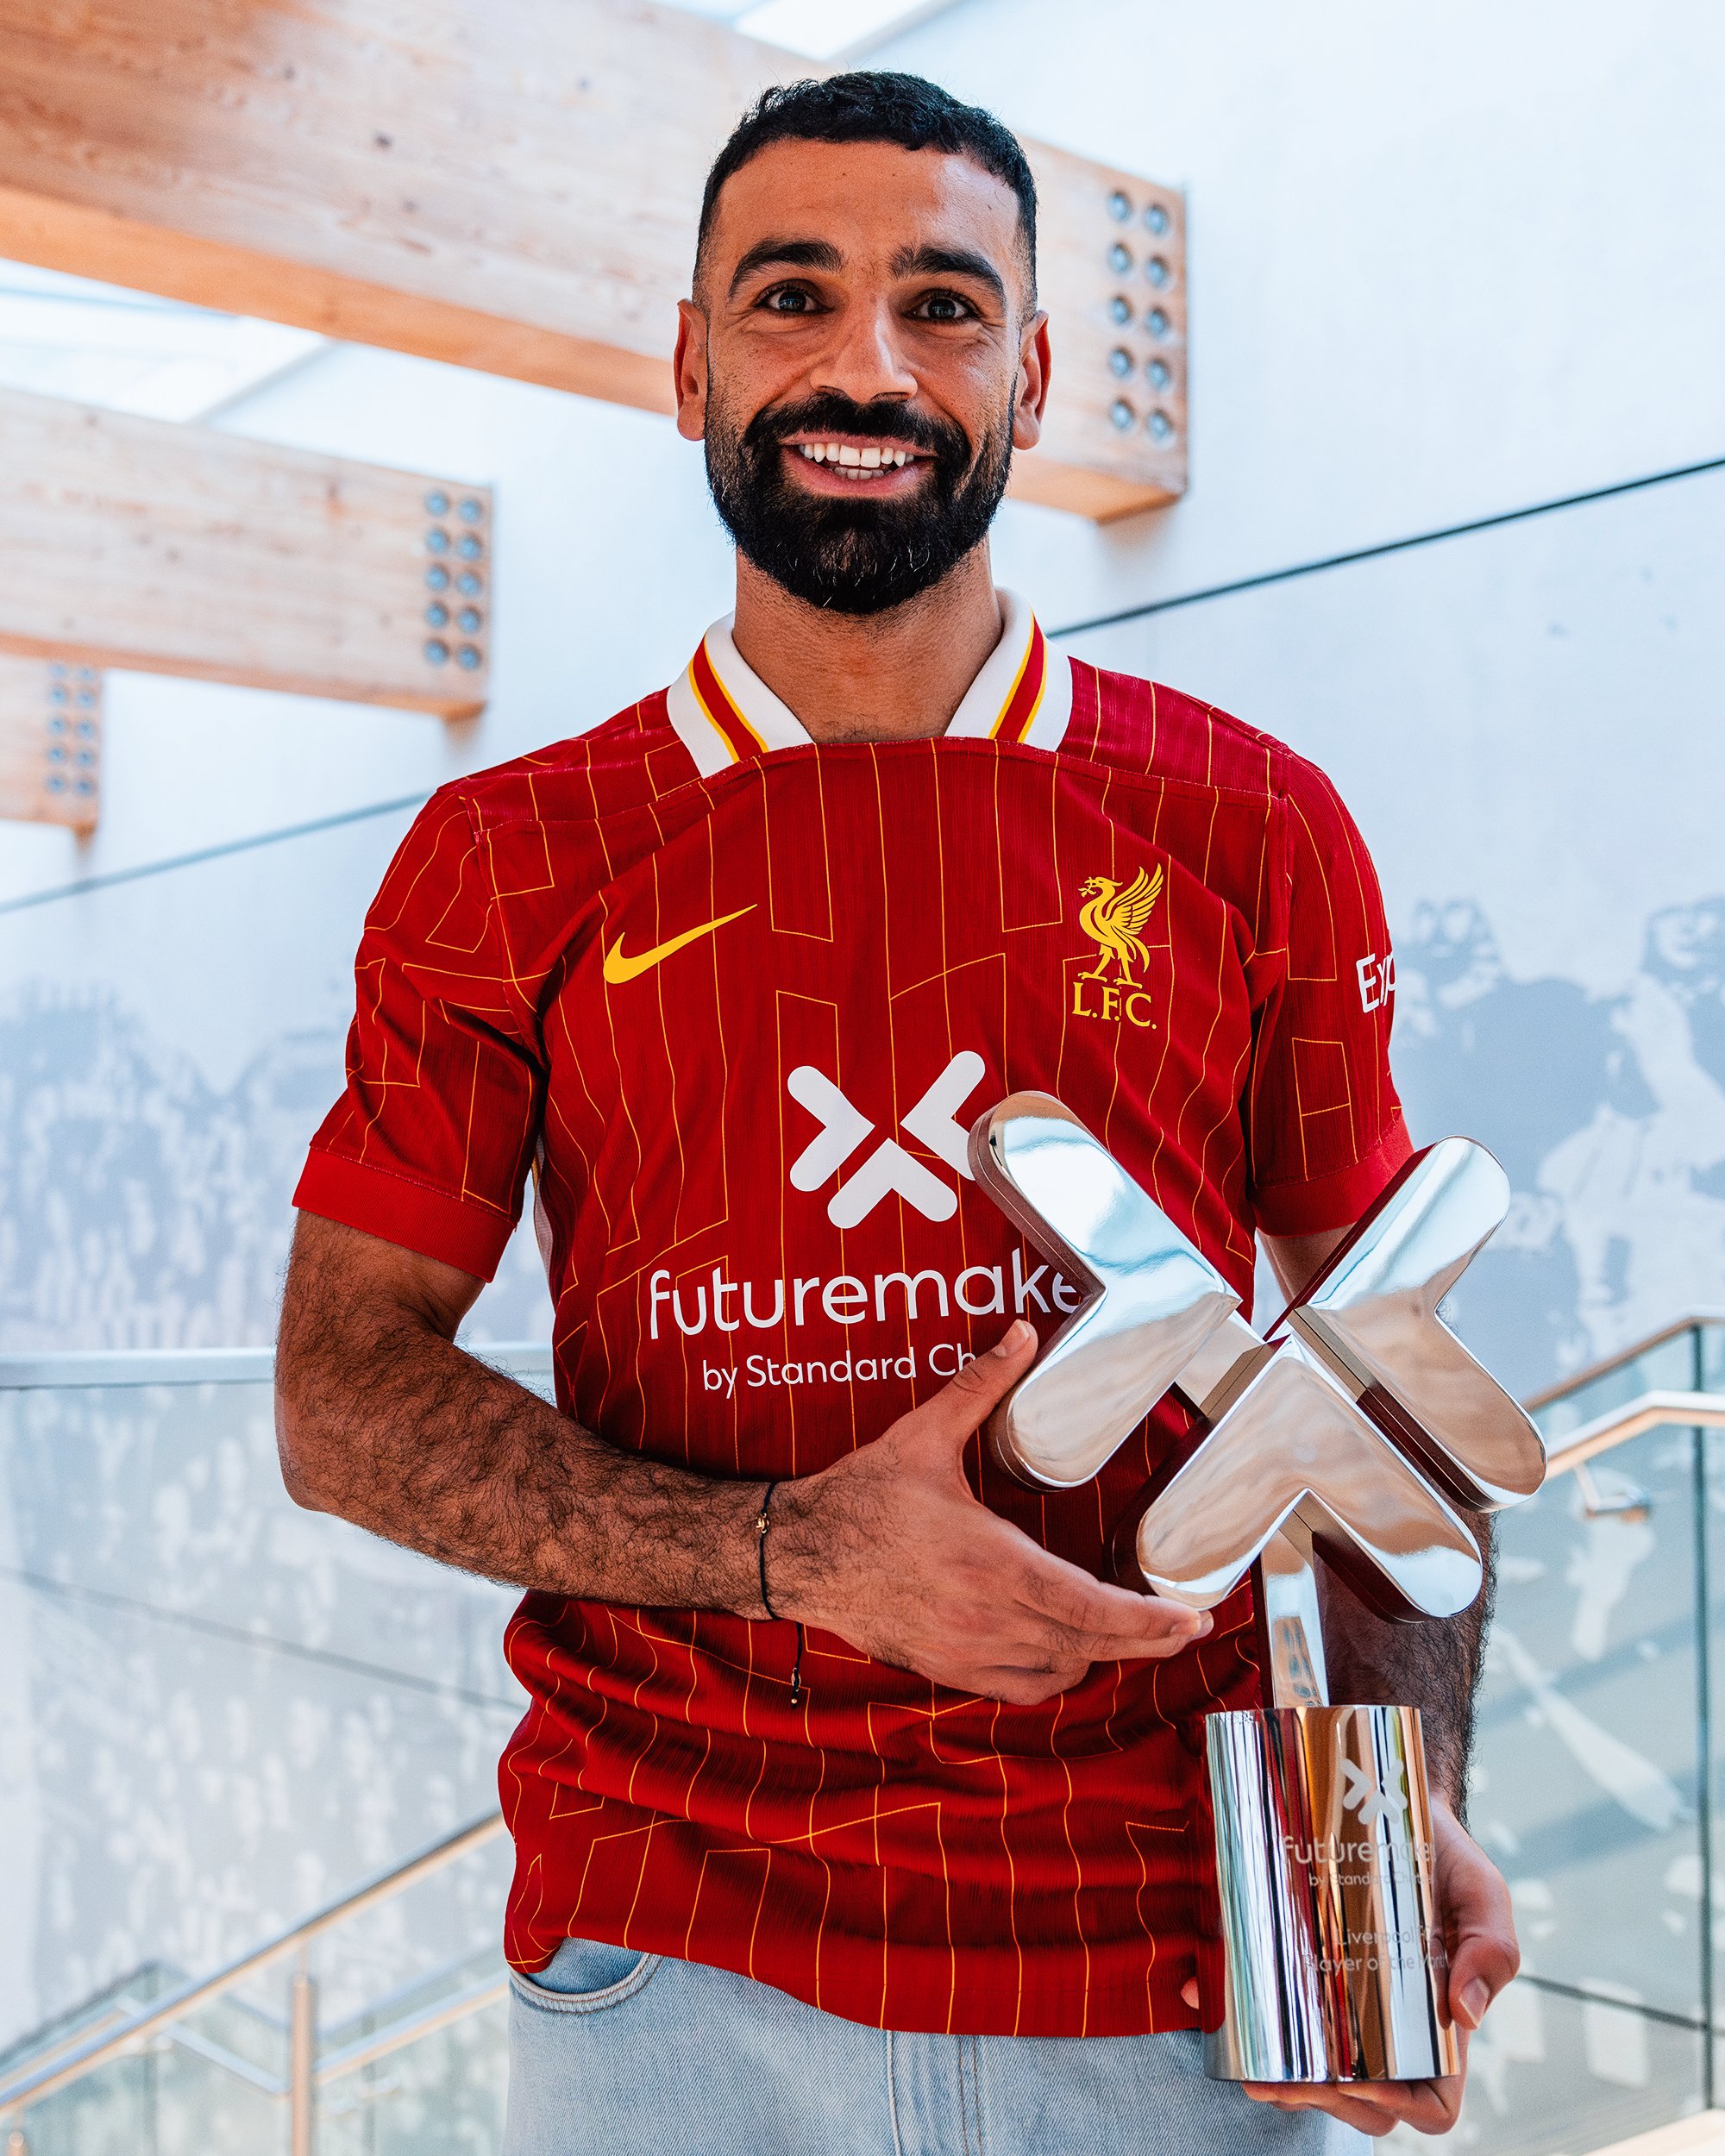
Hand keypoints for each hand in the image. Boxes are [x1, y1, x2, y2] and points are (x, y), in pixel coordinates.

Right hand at [771, 1319, 1210, 1702]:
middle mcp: (988, 1616)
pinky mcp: (946, 1668)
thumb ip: (982, 1385)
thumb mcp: (925, 1434)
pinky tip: (1070, 1654)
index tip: (1192, 1617)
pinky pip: (1021, 1690)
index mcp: (993, 1561)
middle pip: (1092, 1644)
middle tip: (1185, 1628)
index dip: (1150, 1619)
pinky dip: (1056, 1675)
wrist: (800, 1554)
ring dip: (1102, 1654)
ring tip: (1132, 1632)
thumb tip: (1024, 1333)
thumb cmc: (862, 1496)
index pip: (1093, 1606)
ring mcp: (967, 1651)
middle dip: (1147, 1640)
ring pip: (1061, 1670)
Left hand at [1181, 1798, 1519, 2136]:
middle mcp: (1387, 2022)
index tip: (1358, 2078)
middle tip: (1286, 2079)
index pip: (1429, 2098)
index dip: (1396, 2103)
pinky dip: (1237, 2016)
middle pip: (1364, 2098)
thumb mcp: (1482, 1893)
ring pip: (1315, 2070)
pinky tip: (1207, 2000)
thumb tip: (1464, 2013)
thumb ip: (1493, 1948)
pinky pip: (1269, 2009)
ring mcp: (1340, 1999)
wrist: (1386, 1798)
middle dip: (1325, 2100)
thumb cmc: (1444, 1858)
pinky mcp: (1298, 1965)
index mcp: (1436, 2021)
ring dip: (1283, 2083)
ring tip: (1253, 2068)